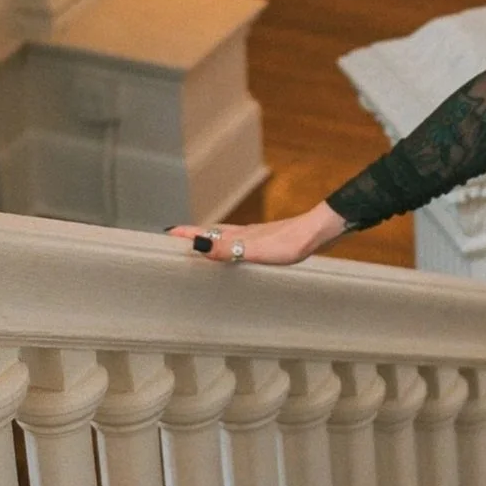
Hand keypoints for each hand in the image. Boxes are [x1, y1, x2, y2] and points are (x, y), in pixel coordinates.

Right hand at [167, 201, 346, 267]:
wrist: (319, 232)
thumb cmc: (290, 242)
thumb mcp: (255, 250)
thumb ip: (227, 249)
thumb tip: (196, 246)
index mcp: (238, 235)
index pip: (205, 233)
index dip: (186, 234)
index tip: (167, 234)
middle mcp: (245, 233)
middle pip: (214, 233)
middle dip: (195, 237)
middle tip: (178, 241)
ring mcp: (259, 236)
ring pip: (229, 237)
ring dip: (213, 241)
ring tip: (203, 248)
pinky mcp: (272, 242)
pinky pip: (245, 244)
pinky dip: (234, 247)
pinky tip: (243, 253)